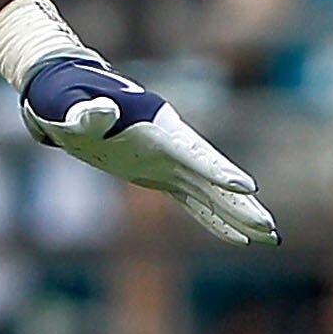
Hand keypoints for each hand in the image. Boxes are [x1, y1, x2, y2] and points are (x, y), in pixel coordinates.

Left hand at [19, 55, 276, 245]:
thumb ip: (85, 111)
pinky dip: (214, 218)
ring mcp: (168, 160)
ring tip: (270, 236)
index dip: (217, 170)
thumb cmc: (64, 98)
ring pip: (211, 192)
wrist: (62, 95)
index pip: (192, 152)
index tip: (245, 187)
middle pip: (212, 177)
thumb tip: (100, 111)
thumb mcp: (68, 104)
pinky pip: (194, 200)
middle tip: (269, 228)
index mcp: (155, 127)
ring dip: (239, 214)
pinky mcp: (160, 173)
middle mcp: (170, 144)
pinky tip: (238, 238)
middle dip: (240, 203)